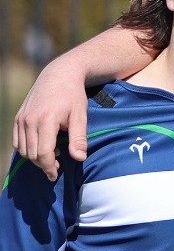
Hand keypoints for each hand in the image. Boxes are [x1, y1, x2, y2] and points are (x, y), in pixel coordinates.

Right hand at [14, 67, 90, 181]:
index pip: (43, 153)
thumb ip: (79, 138)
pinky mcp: (18, 117)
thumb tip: (79, 158)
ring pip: (23, 149)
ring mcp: (21, 119)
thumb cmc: (73, 96)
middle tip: (57, 167)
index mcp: (46, 121)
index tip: (56, 175)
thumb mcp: (80, 116)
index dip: (49, 167)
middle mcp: (29, 120)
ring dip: (35, 158)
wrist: (59, 76)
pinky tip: (41, 147)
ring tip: (52, 155)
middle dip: (43, 165)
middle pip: (32, 154)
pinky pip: (17, 141)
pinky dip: (26, 149)